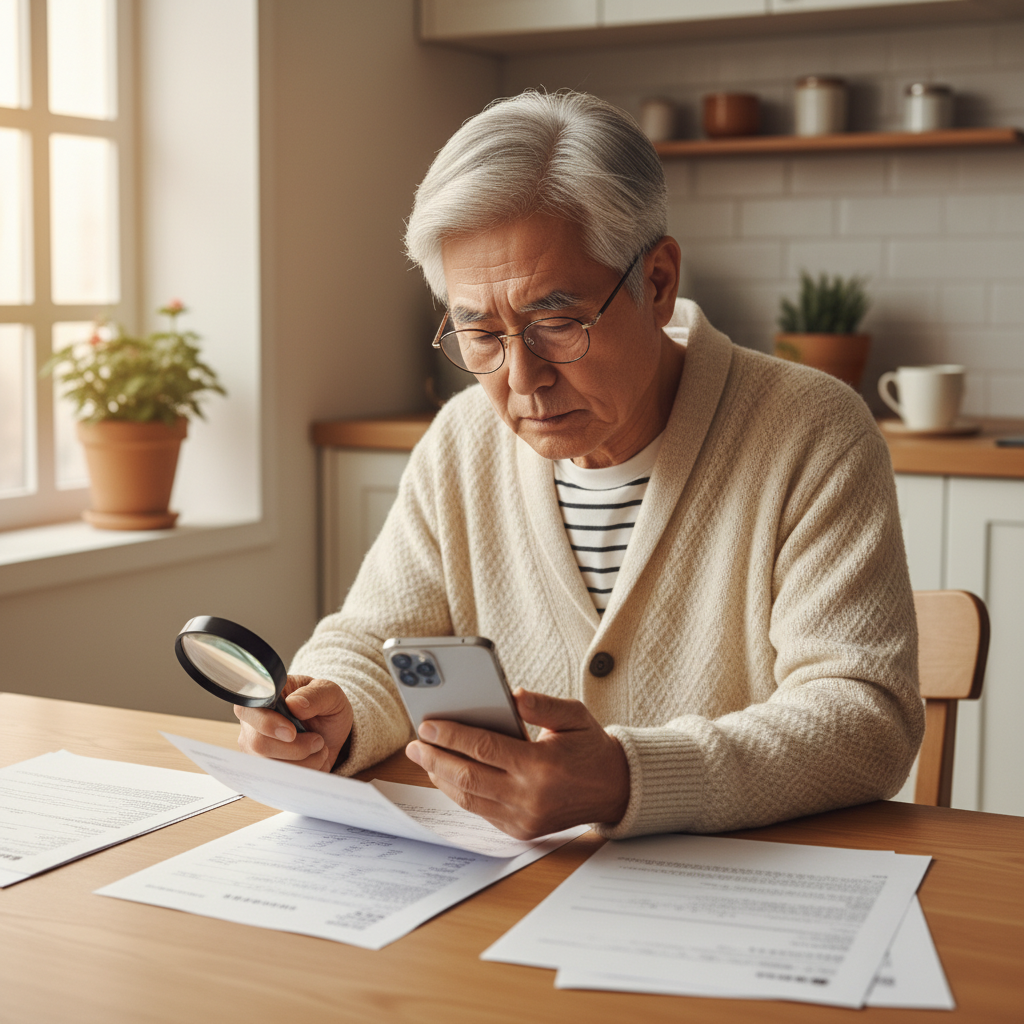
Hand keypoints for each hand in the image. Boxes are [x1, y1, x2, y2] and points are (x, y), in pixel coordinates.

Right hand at [235, 675, 352, 771]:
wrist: (331, 729)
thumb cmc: (324, 705)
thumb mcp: (329, 692)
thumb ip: (314, 695)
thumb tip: (294, 704)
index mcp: (263, 698)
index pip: (247, 710)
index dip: (267, 724)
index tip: (292, 732)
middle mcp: (252, 725)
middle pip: (258, 744)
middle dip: (295, 748)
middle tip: (317, 740)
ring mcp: (255, 749)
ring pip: (270, 767)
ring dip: (304, 762)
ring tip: (320, 747)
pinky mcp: (264, 769)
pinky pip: (280, 780)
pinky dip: (304, 772)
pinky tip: (315, 759)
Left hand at [405, 689, 629, 838]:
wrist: (614, 789)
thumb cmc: (590, 747)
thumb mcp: (573, 715)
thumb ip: (541, 705)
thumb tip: (511, 695)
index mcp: (541, 766)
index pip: (483, 748)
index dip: (450, 735)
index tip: (427, 724)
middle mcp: (529, 797)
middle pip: (467, 777)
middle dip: (435, 759)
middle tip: (415, 744)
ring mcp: (524, 818)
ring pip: (469, 798)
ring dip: (441, 777)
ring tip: (424, 758)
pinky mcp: (521, 830)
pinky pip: (480, 811)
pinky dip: (459, 793)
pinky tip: (447, 775)